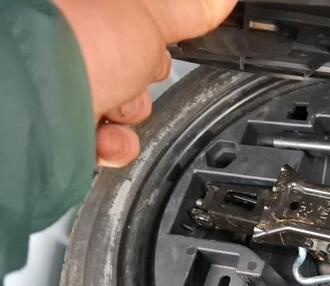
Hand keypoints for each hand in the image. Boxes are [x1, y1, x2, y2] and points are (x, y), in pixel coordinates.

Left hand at [54, 0, 235, 166]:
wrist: (25, 100)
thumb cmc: (73, 37)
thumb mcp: (149, 13)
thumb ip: (186, 9)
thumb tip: (220, 0)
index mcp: (86, 8)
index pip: (135, 22)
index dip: (153, 35)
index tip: (155, 43)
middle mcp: (63, 39)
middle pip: (127, 63)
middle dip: (139, 79)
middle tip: (132, 74)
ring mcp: (54, 80)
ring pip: (112, 103)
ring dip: (126, 117)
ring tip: (113, 112)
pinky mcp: (52, 121)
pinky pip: (95, 136)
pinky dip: (109, 144)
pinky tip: (103, 137)